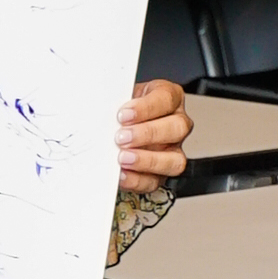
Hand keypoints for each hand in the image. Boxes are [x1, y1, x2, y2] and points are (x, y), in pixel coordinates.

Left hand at [116, 78, 190, 193]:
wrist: (116, 125)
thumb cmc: (123, 109)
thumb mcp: (121, 97)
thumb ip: (116, 102)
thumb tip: (100, 109)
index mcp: (170, 98)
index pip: (167, 99)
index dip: (146, 108)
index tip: (123, 114)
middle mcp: (177, 124)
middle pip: (177, 128)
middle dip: (148, 134)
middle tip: (122, 137)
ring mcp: (173, 150)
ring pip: (175, 159)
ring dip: (147, 160)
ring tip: (122, 158)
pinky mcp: (161, 173)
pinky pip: (155, 181)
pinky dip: (137, 179)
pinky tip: (121, 174)